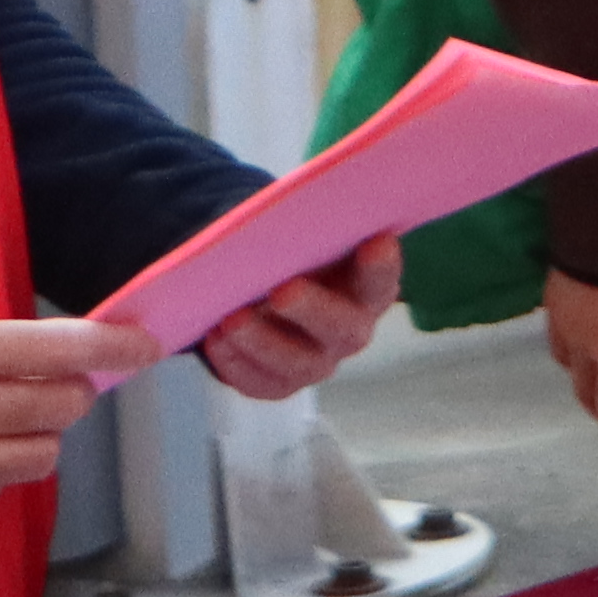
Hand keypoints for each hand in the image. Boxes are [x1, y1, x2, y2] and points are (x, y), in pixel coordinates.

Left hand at [195, 236, 405, 404]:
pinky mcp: (280, 385)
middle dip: (314, 310)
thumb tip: (296, 212)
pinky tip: (215, 338)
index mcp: (367, 291)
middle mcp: (351, 331)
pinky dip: (235, 362)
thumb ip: (310, 232)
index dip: (382, 267)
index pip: (382, 281)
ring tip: (230, 320)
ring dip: (264, 342)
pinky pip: (260, 383)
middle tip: (283, 291)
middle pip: (345, 329)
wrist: (260, 296)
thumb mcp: (304, 243)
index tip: (377, 241)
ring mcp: (317, 362)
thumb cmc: (290, 261)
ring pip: (301, 364)